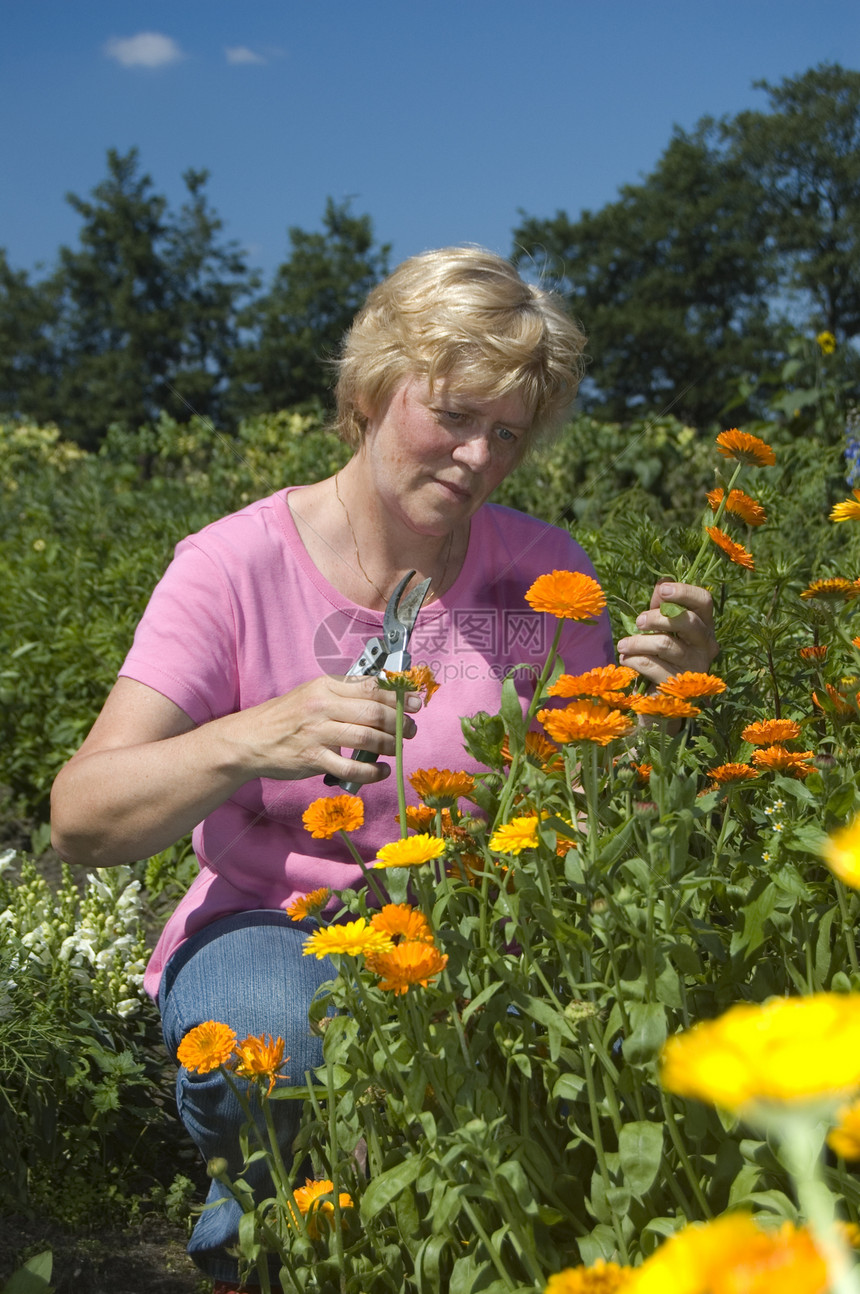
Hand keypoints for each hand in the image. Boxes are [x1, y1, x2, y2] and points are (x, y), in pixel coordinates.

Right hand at [237, 674, 419, 784]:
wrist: (250, 739)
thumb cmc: (286, 716)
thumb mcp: (312, 693)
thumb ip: (344, 692)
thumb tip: (383, 694)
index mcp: (325, 686)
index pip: (370, 687)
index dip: (398, 695)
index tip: (416, 702)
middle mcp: (323, 706)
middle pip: (374, 712)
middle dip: (400, 722)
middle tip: (410, 730)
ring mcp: (318, 733)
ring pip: (367, 738)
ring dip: (390, 745)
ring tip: (398, 749)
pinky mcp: (313, 759)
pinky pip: (351, 768)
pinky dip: (372, 772)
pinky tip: (381, 771)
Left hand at [616, 582, 718, 687]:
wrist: (660, 702)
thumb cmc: (661, 658)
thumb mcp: (661, 629)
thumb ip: (663, 607)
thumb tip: (663, 580)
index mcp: (704, 628)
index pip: (704, 602)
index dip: (684, 592)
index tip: (662, 590)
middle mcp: (706, 647)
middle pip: (688, 622)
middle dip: (658, 617)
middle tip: (639, 622)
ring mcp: (695, 668)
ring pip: (666, 644)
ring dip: (638, 642)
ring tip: (622, 645)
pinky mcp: (678, 686)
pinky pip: (652, 665)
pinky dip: (634, 660)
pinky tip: (626, 660)